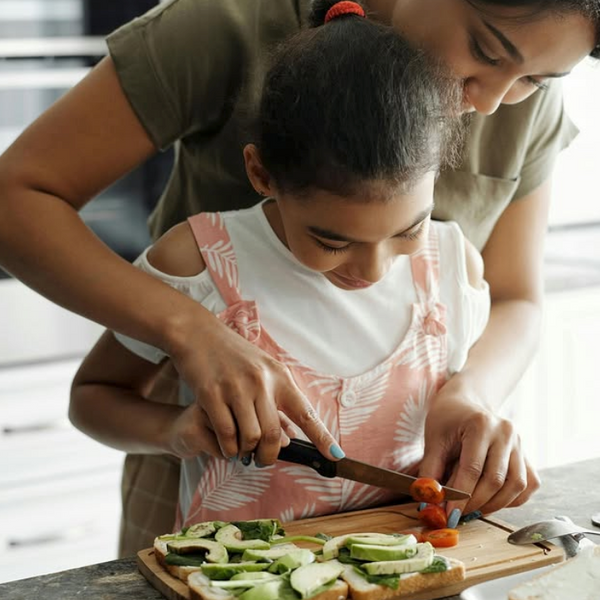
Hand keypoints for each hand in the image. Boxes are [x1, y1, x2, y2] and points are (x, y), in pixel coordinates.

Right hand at [167, 311, 343, 466]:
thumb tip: (291, 437)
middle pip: (274, 434)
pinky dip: (229, 448)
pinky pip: (226, 433)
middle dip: (269, 456)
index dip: (322, 437)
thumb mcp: (262, 371)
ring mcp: (236, 387)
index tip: (336, 456)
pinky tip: (228, 446)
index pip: (306, 412)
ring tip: (242, 452)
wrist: (198, 333)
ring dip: (247, 452)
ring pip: (251, 437)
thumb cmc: (232, 354)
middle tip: (262, 461)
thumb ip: (277, 401)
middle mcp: (261, 381)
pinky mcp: (211, 394)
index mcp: (279, 376)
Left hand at [418, 388, 540, 519]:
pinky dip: (511, 499)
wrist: (466, 402)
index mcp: (481, 424)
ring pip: (516, 486)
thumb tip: (429, 503)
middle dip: (475, 503)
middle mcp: (506, 432)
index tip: (449, 514)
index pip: (472, 469)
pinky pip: (527, 485)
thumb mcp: (433, 440)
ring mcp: (520, 443)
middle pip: (496, 480)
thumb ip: (430, 471)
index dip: (460, 496)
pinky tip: (491, 499)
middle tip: (457, 513)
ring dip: (494, 505)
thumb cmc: (447, 420)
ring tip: (472, 508)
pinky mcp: (527, 455)